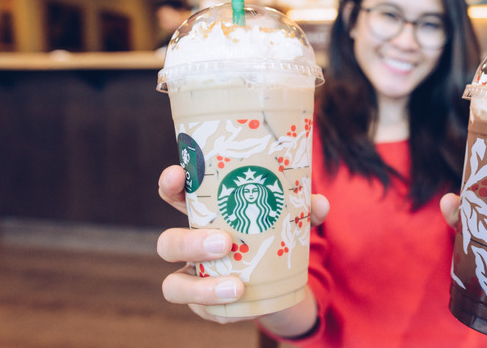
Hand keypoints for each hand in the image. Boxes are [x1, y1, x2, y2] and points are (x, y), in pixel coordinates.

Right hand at [156, 165, 329, 325]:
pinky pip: (202, 311)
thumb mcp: (290, 220)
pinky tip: (242, 302)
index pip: (176, 195)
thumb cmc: (273, 236)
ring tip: (236, 286)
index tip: (177, 175)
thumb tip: (318, 203)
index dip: (170, 185)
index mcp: (205, 215)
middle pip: (168, 243)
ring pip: (173, 285)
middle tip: (224, 243)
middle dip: (189, 243)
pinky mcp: (203, 306)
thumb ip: (304, 211)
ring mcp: (192, 278)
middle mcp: (190, 246)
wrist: (279, 282)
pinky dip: (222, 307)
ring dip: (201, 288)